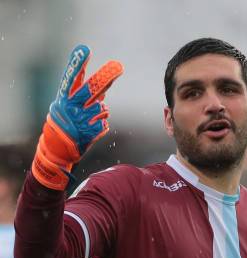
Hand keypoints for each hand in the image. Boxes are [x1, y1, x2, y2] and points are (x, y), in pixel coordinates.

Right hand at [32, 44, 123, 189]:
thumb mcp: (67, 104)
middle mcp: (71, 108)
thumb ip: (84, 91)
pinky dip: (100, 123)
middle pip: (91, 89)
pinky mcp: (90, 132)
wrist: (58, 149)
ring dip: (100, 110)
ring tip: (89, 117)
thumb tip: (105, 80)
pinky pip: (104, 122)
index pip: (71, 78)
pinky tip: (91, 128)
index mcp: (64, 98)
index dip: (77, 64)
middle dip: (105, 77)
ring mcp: (81, 120)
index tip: (85, 50)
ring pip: (102, 107)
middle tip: (119, 66)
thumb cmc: (64, 121)